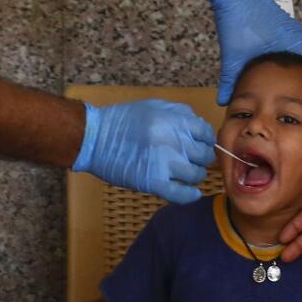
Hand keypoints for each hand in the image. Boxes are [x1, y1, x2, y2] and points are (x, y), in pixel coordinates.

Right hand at [72, 99, 215, 203]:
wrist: (94, 138)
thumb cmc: (123, 120)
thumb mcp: (154, 106)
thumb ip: (181, 113)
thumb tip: (200, 126)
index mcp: (175, 121)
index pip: (207, 134)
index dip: (205, 140)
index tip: (198, 144)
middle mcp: (174, 141)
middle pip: (205, 155)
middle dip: (200, 158)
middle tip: (190, 160)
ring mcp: (165, 163)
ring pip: (197, 175)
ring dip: (193, 175)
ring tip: (183, 173)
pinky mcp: (153, 183)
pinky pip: (181, 194)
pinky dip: (189, 195)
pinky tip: (191, 193)